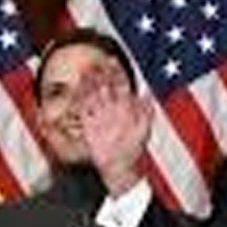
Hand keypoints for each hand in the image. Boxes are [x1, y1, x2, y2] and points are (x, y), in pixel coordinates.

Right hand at [73, 64, 152, 194]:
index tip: (111, 60)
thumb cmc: (133, 148)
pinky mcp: (89, 124)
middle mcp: (112, 107)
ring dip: (89, 82)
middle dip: (100, 72)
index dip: (115, 71)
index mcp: (126, 105)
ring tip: (85, 71)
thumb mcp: (143, 129)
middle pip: (105, 84)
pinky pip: (83, 108)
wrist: (119, 166)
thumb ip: (146, 111)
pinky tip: (77, 87)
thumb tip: (148, 93)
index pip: (120, 82)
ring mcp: (100, 114)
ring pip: (93, 93)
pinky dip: (80, 97)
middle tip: (95, 62)